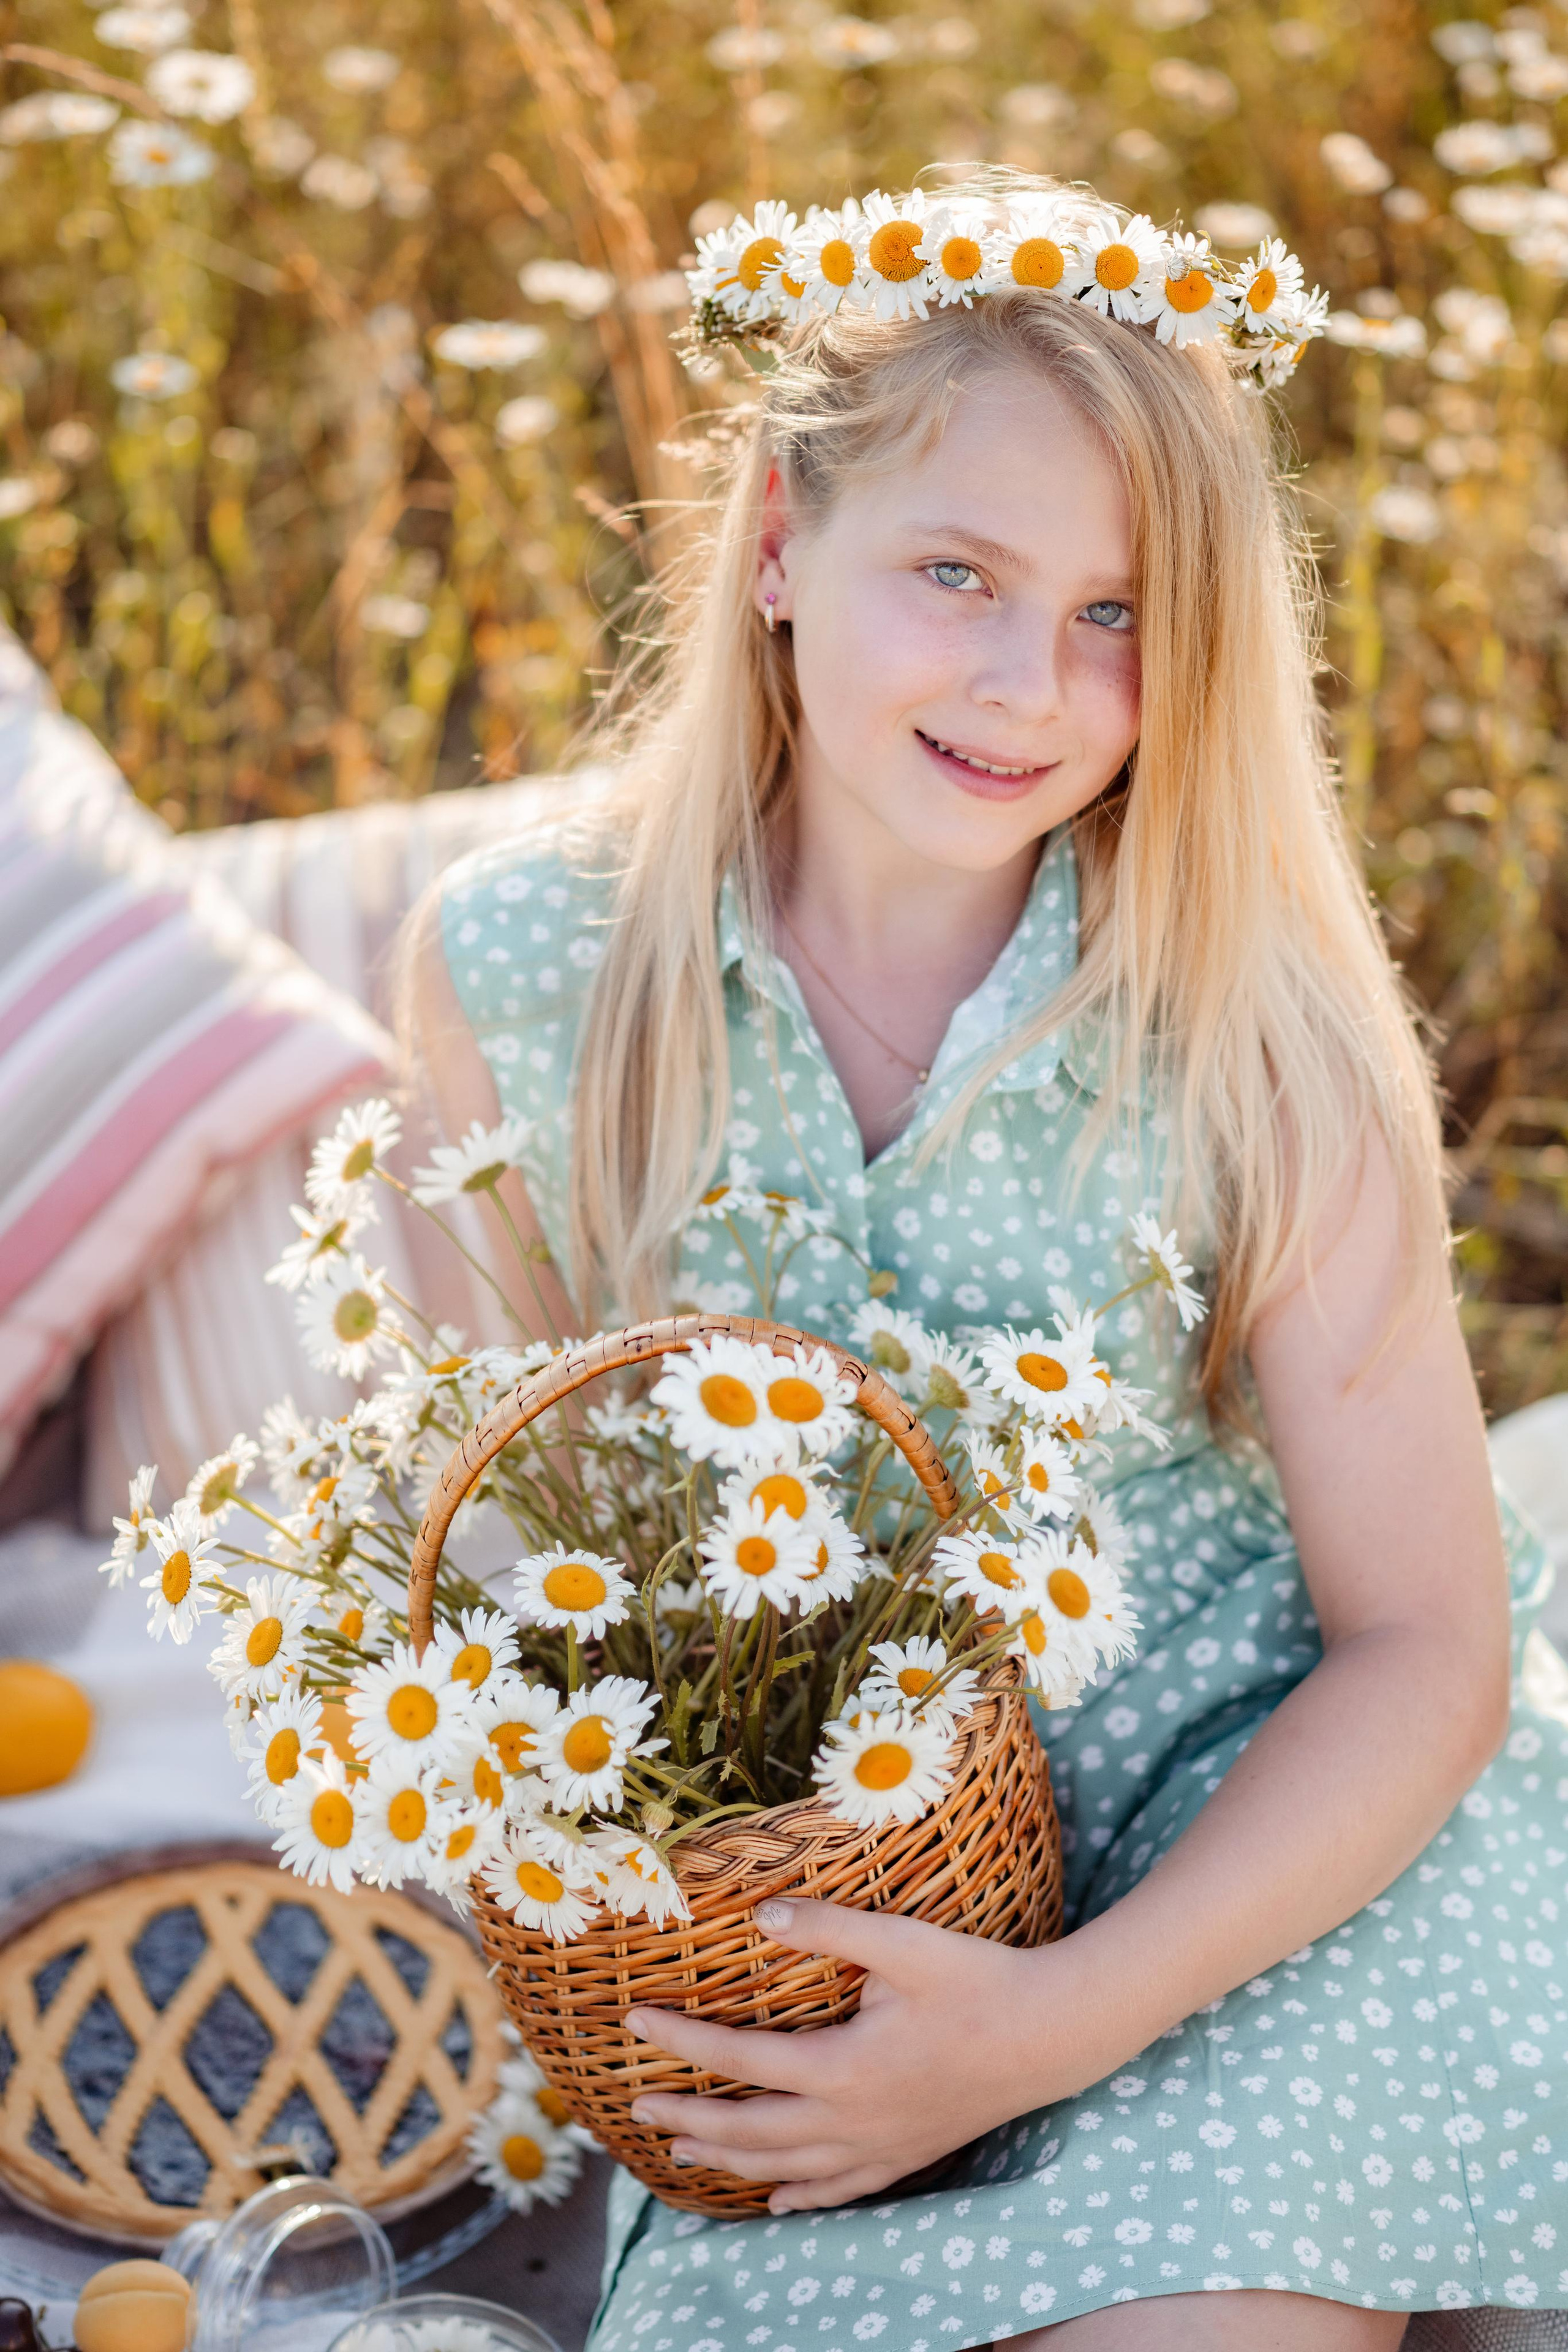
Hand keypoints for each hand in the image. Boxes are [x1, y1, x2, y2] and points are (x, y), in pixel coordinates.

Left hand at [624, 1895, 1112, 2214]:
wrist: (1051, 2036)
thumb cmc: (977, 1981)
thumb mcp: (902, 1941)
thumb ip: (830, 1927)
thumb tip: (763, 1913)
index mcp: (841, 2067)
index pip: (739, 2058)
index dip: (681, 2041)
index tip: (634, 2023)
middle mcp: (850, 2120)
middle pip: (748, 2131)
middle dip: (687, 2120)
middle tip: (637, 2108)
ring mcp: (879, 2146)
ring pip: (785, 2168)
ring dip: (728, 2161)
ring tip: (682, 2153)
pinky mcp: (907, 2154)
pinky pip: (840, 2190)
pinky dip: (799, 2197)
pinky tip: (776, 2202)